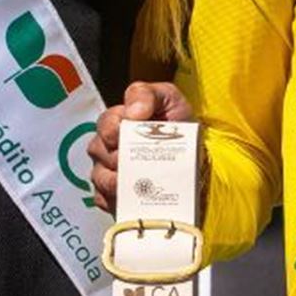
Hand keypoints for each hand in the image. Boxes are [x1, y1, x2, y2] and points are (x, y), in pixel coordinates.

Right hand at [87, 81, 193, 213]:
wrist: (197, 158)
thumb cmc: (180, 126)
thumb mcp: (170, 99)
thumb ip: (148, 95)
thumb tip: (132, 112)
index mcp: (119, 121)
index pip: (105, 123)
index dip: (112, 129)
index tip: (125, 134)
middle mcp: (108, 146)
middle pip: (98, 150)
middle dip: (116, 156)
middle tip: (135, 161)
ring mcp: (108, 171)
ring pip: (99, 176)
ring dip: (117, 180)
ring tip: (138, 182)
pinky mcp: (112, 195)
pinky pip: (103, 200)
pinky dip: (116, 200)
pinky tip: (133, 198)